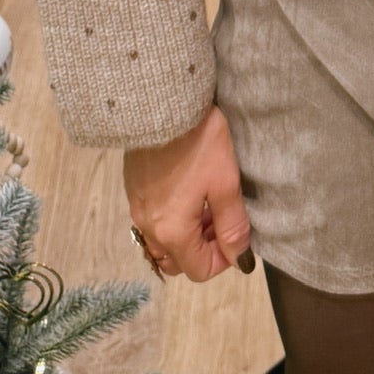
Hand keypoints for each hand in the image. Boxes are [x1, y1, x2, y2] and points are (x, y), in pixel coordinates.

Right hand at [122, 103, 254, 282]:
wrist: (161, 103)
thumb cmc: (198, 142)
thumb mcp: (225, 182)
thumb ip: (233, 224)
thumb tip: (241, 259)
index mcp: (171, 232)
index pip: (199, 270)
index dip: (225, 259)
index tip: (237, 233)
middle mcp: (148, 227)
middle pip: (178, 261)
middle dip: (204, 249)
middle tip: (222, 218)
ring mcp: (136, 208)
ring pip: (163, 242)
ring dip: (188, 235)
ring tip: (207, 204)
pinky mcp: (132, 189)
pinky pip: (152, 221)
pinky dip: (172, 219)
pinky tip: (188, 190)